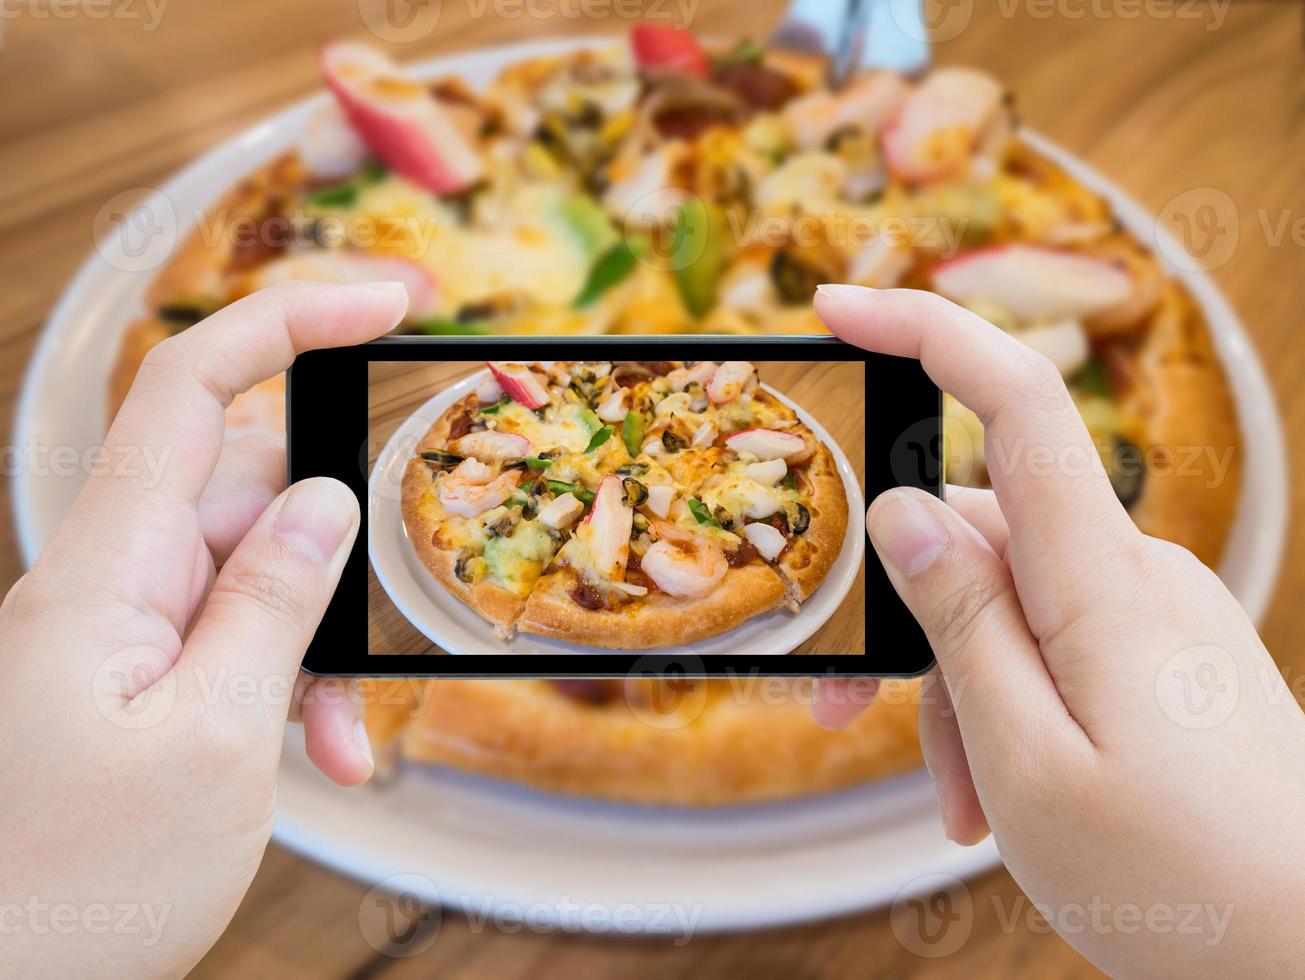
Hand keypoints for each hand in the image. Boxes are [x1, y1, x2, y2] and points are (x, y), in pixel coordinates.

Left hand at [0, 282, 406, 976]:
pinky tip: (321, 755)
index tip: (391, 301)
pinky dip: (290, 686)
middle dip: (335, 548)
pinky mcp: (139, 676)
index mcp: (108, 569)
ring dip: (319, 645)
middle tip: (384, 624)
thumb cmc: (71, 889)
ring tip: (343, 740)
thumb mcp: (214, 743)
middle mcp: (111, 578)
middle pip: (247, 488)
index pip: (190, 387)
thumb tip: (320, 503)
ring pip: (255, 576)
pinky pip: (233, 640)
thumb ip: (272, 606)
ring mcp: (124, 629)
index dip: (290, 319)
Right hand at [810, 285, 1304, 975]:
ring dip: (958, 694)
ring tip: (964, 807)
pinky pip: (1052, 643)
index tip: (834, 306)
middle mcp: (1133, 572)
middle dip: (905, 624)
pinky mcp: (1159, 653)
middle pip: (975, 540)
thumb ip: (960, 625)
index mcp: (1100, 581)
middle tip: (848, 717)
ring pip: (1005, 608)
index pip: (1011, 403)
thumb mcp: (1028, 761)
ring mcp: (1151, 612)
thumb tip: (902, 511)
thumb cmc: (1181, 878)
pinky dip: (1008, 705)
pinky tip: (1004, 794)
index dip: (921, 332)